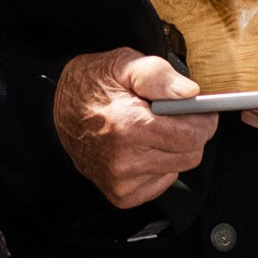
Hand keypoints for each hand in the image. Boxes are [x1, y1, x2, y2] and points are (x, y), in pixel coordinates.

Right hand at [53, 47, 217, 208]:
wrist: (55, 109)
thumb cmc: (91, 83)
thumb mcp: (123, 63)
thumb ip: (158, 75)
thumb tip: (189, 92)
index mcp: (129, 126)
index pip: (193, 136)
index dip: (202, 119)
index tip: (198, 110)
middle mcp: (125, 160)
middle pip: (191, 155)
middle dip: (190, 133)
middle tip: (173, 116)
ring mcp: (122, 181)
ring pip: (178, 169)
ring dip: (174, 149)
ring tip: (151, 129)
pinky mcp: (121, 194)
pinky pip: (161, 182)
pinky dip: (159, 165)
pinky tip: (141, 148)